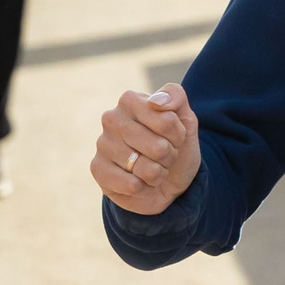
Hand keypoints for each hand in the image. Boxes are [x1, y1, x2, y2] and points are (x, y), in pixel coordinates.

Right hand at [90, 83, 201, 213]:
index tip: (174, 136)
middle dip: (168, 156)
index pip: (167, 121)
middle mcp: (112, 118)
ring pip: (146, 169)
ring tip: (151, 167)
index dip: (178, 136)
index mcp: (131, 100)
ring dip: (157, 174)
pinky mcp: (97, 169)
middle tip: (162, 155)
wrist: (167, 180)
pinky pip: (131, 184)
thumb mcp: (186, 118)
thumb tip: (156, 101)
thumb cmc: (174, 145)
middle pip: (158, 147)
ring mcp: (102, 143)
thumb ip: (176, 97)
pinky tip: (139, 181)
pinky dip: (143, 188)